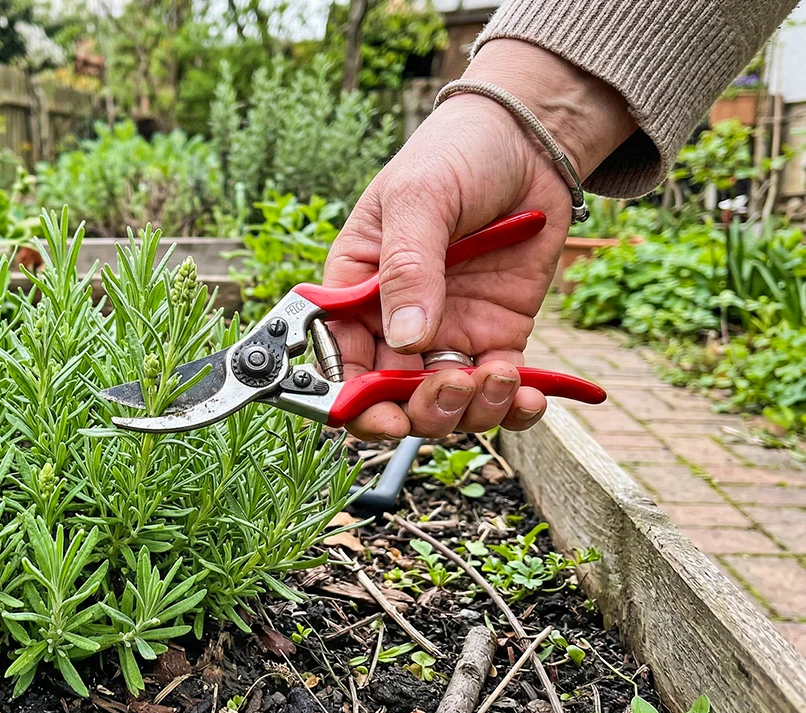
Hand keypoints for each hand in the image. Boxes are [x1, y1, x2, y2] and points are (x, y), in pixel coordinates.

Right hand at [325, 40, 636, 439]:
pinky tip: (528, 393)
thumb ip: (408, 268)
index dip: (353, 398)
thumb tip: (405, 337)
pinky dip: (512, 405)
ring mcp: (447, 332)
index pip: (339, 360)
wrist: (529, 142)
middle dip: (419, 409)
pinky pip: (497, 389)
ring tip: (499, 377)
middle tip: (453, 387)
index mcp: (355, 290)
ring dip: (470, 410)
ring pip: (444, 403)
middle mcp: (394, 322)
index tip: (383, 414)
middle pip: (391, 395)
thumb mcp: (420, 200)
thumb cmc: (454, 156)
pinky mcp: (496, 335)